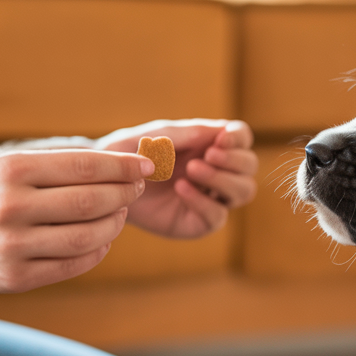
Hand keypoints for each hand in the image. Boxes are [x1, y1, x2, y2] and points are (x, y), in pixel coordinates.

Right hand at [0, 149, 151, 292]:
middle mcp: (12, 207)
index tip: (146, 167)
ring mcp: (13, 247)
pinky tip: (101, 241)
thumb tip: (122, 168)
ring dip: (114, 225)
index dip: (124, 167)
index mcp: (12, 171)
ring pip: (87, 238)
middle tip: (137, 190)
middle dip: (125, 195)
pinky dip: (96, 252)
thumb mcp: (8, 168)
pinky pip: (72, 266)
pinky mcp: (15, 278)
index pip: (85, 166)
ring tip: (120, 215)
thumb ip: (58, 168)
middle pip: (92, 202)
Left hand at [97, 119, 256, 238]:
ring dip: (223, 179)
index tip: (220, 140)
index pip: (242, 140)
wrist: (106, 181)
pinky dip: (203, 201)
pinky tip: (181, 188)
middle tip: (206, 156)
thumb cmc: (131, 152)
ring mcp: (209, 198)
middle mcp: (215, 172)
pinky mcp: (196, 222)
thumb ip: (191, 133)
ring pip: (243, 192)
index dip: (238, 140)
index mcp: (209, 145)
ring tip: (191, 170)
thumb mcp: (159, 136)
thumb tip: (223, 133)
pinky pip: (217, 217)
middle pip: (250, 166)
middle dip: (233, 161)